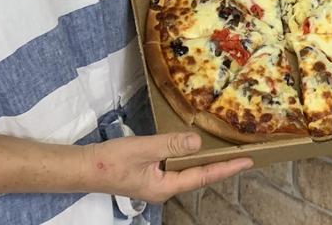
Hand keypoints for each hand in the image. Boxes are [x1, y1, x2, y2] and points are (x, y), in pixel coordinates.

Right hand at [85, 131, 251, 205]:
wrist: (84, 168)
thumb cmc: (111, 160)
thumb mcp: (143, 149)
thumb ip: (171, 145)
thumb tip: (197, 142)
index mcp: (165, 187)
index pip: (203, 177)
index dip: (226, 168)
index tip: (247, 161)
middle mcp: (164, 189)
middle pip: (198, 177)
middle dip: (219, 166)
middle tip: (241, 154)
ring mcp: (156, 183)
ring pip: (186, 171)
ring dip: (204, 161)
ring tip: (224, 151)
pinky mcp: (148, 175)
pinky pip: (175, 167)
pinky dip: (187, 157)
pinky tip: (192, 148)